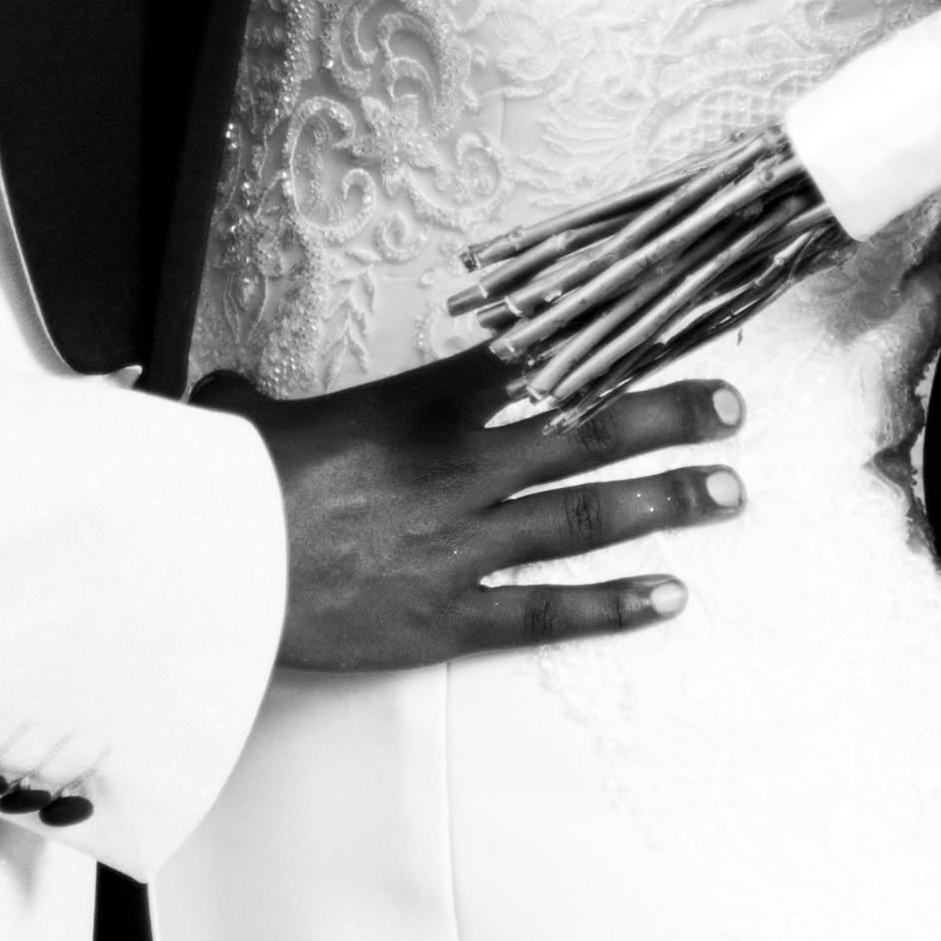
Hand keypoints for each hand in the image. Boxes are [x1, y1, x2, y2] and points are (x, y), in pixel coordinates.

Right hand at [203, 352, 746, 666]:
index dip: (605, 338)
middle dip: (668, 416)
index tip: (659, 321)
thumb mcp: (248, 421)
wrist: (209, 575)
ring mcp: (463, 547)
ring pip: (587, 515)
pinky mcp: (449, 618)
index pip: (535, 358)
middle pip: (588, 431)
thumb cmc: (225, 490)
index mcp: (419, 405)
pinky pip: (547, 612)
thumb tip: (230, 396)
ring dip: (666, 501)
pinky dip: (614, 606)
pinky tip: (670, 596)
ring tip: (728, 490)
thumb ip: (263, 403)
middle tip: (731, 409)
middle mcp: (461, 470)